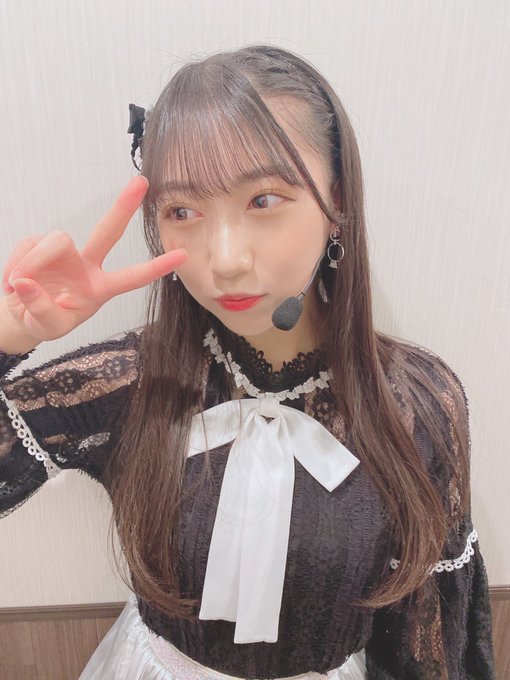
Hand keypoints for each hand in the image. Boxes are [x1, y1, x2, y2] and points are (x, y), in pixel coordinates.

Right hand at [1, 176, 186, 341]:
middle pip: (108, 231)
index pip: (132, 277)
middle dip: (124, 206)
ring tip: (18, 286)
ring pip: (56, 240)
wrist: (18, 314)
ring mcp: (64, 253)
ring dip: (34, 262)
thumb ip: (41, 309)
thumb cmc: (42, 321)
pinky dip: (15, 263)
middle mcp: (87, 265)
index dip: (156, 267)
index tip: (183, 255)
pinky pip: (28, 244)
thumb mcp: (46, 327)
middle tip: (142, 181)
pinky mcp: (39, 244)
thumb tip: (27, 282)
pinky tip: (11, 283)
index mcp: (100, 288)